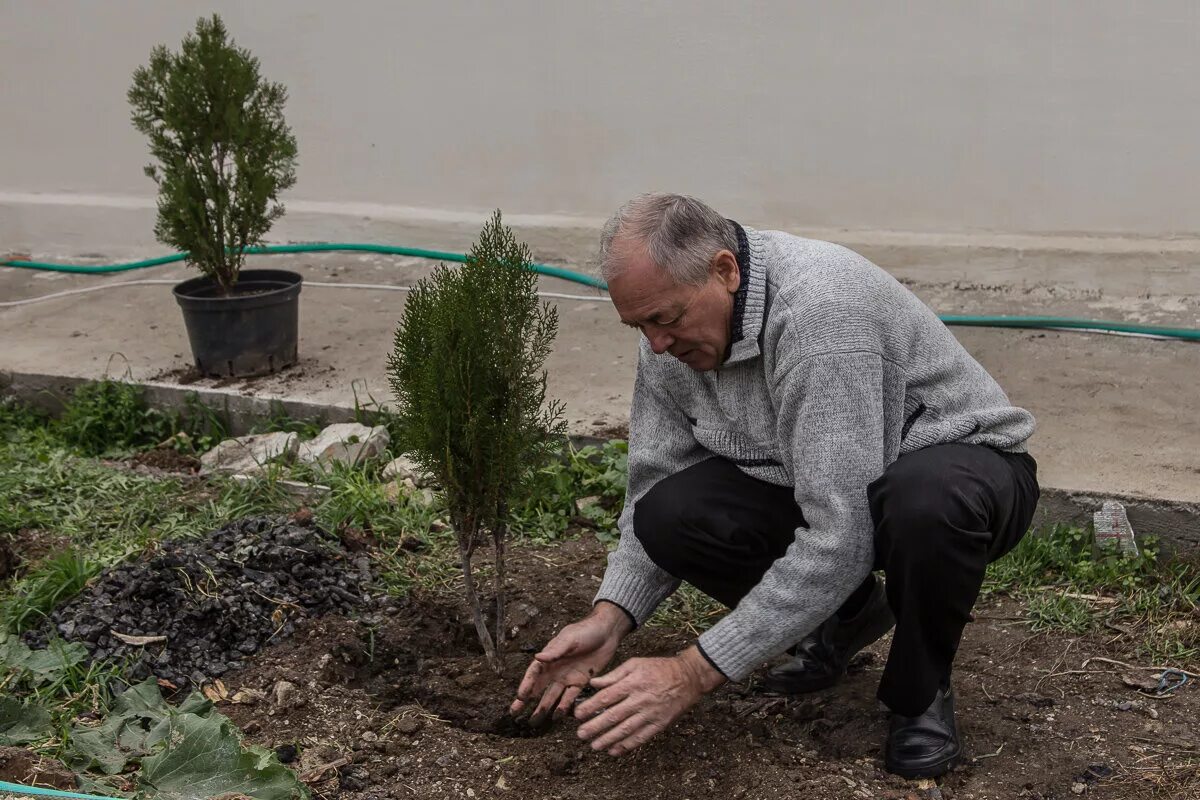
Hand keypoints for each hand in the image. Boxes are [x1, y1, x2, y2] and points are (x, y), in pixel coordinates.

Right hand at [510, 602, 631, 725]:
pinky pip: (570, 697)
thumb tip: (538, 658)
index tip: (519, 697)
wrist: (607, 632)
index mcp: (550, 657)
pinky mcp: (581, 682)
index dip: (526, 685)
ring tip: (534, 721)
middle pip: (538, 688)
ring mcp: (567, 677)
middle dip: (527, 701)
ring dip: (543, 708)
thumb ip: (555, 650)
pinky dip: (564, 707)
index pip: (534, 674)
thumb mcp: (570, 639)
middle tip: (515, 714)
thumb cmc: (586, 631)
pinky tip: (557, 717)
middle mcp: (556, 669)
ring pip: (552, 696)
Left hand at [574, 646, 724, 755]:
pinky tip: (614, 751)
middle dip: (595, 727)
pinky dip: (627, 746)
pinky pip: (641, 737)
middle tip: (581, 734)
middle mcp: (640, 700)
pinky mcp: (659, 724)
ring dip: (608, 739)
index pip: (606, 697)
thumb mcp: (635, 664)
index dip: (590, 707)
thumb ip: (614, 675)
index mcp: (632, 683)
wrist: (688, 678)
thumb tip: (593, 683)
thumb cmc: (659, 668)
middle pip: (613, 716)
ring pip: (625, 730)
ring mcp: (650, 714)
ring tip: (594, 745)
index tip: (577, 715)